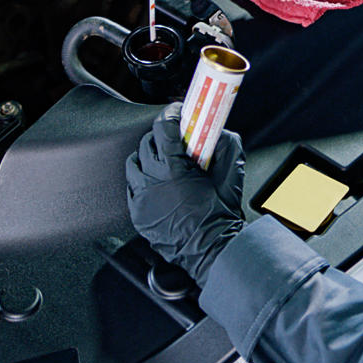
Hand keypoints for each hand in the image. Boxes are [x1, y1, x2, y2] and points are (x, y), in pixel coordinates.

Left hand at [125, 102, 244, 286]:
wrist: (210, 249)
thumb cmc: (220, 216)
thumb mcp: (231, 174)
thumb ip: (227, 145)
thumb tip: (219, 130)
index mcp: (173, 170)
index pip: (163, 129)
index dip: (171, 116)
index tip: (177, 113)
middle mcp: (152, 182)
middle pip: (147, 142)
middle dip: (162, 136)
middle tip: (177, 139)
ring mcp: (142, 198)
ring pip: (134, 162)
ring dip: (148, 156)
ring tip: (165, 161)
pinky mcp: (137, 212)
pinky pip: (132, 186)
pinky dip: (143, 179)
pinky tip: (158, 183)